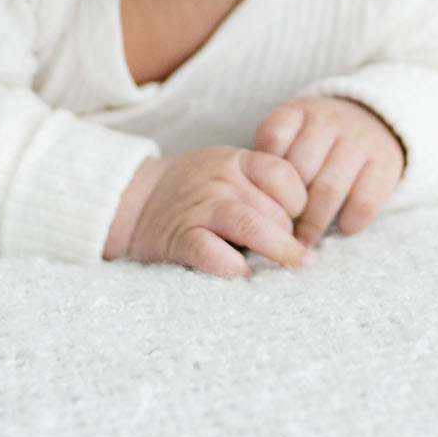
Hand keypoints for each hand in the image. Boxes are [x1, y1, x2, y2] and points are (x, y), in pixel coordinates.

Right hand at [105, 147, 311, 278]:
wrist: (131, 202)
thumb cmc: (191, 192)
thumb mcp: (226, 171)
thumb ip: (260, 185)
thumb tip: (307, 220)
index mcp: (235, 161)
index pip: (285, 175)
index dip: (300, 202)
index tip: (298, 221)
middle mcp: (219, 181)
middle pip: (274, 209)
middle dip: (290, 235)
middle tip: (292, 253)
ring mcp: (200, 209)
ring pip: (252, 227)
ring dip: (279, 252)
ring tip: (295, 267)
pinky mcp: (180, 239)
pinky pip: (215, 254)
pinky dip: (235, 269)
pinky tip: (245, 275)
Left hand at [252, 97, 404, 246]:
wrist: (376, 119)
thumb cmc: (319, 138)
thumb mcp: (292, 131)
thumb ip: (271, 157)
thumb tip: (251, 207)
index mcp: (299, 111)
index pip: (272, 137)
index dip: (264, 174)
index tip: (261, 200)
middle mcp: (329, 120)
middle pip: (299, 171)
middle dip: (287, 209)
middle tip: (279, 233)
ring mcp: (359, 140)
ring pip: (329, 190)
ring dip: (314, 223)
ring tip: (304, 241)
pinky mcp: (386, 163)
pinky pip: (364, 201)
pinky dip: (349, 222)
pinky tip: (342, 227)